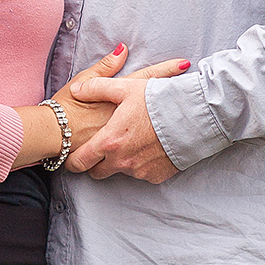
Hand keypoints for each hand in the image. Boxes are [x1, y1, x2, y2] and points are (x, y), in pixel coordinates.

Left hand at [64, 57, 188, 181]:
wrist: (193, 115)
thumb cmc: (157, 100)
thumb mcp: (125, 88)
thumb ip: (96, 88)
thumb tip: (77, 90)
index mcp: (109, 142)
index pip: (80, 162)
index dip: (72, 161)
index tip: (72, 158)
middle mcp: (122, 161)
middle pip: (97, 172)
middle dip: (96, 163)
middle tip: (101, 150)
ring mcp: (140, 171)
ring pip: (121, 171)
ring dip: (122, 161)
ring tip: (133, 142)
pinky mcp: (156, 176)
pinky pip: (142, 173)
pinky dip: (142, 164)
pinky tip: (149, 148)